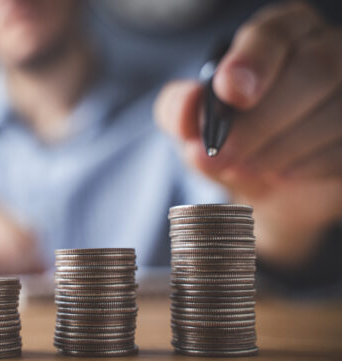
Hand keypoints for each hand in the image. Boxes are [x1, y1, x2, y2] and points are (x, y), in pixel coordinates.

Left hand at [154, 1, 341, 266]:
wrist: (261, 184)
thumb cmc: (228, 140)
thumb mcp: (192, 126)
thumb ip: (178, 110)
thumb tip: (189, 101)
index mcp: (278, 35)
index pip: (274, 33)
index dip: (253, 61)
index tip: (229, 92)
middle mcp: (323, 49)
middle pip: (312, 70)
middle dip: (261, 122)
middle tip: (224, 156)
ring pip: (334, 110)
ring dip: (280, 149)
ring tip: (244, 170)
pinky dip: (306, 166)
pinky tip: (279, 174)